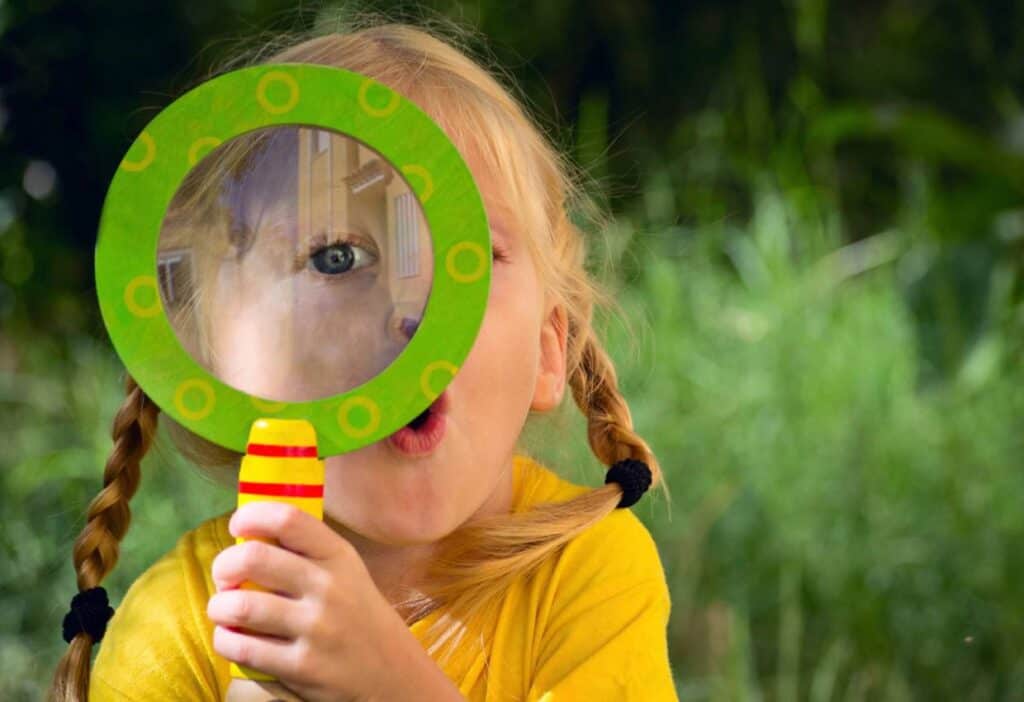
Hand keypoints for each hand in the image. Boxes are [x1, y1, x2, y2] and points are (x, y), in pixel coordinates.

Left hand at [207, 502, 463, 701]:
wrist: (391, 674)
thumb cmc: (356, 615)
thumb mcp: (346, 572)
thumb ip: (306, 551)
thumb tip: (248, 533)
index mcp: (338, 556)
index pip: (289, 519)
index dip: (252, 516)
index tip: (238, 527)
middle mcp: (329, 587)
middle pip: (254, 558)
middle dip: (224, 565)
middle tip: (224, 576)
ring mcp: (316, 628)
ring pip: (241, 606)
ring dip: (218, 606)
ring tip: (223, 610)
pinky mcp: (302, 667)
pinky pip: (242, 647)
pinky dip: (225, 640)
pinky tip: (232, 637)